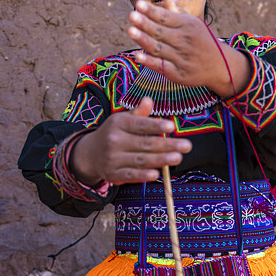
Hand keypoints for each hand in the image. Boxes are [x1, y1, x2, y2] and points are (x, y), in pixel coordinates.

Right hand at [69, 97, 191, 185]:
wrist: (89, 154)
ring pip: (140, 160)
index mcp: (118, 123)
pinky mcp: (113, 174)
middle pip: (144, 143)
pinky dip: (143, 175)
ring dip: (160, 160)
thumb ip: (139, 113)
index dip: (155, 126)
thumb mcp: (123, 120)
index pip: (139, 124)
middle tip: (186, 146)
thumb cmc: (113, 134)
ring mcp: (112, 158)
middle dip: (167, 145)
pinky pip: (130, 175)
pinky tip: (157, 174)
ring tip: (177, 158)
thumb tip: (149, 100)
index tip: (172, 126)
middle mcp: (114, 140)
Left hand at [127, 0, 251, 97]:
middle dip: (145, 23)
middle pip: (161, 32)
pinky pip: (161, 66)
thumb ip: (177, 12)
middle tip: (131, 15)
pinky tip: (137, 55)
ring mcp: (182, 58)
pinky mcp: (178, 74)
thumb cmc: (203, 41)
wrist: (220, 66)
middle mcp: (185, 41)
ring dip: (143, 40)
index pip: (166, 17)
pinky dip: (149, 61)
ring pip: (159, 48)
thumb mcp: (194, 24)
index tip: (138, 4)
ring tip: (130, 30)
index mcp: (188, 26)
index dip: (152, 11)